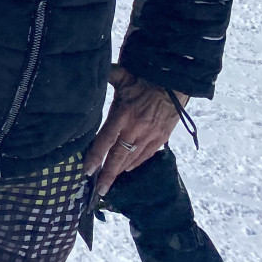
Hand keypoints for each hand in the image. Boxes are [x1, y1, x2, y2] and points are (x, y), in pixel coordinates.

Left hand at [84, 64, 186, 196]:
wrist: (174, 83)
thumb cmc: (144, 78)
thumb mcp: (122, 75)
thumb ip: (105, 77)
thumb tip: (89, 72)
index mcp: (123, 114)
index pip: (105, 140)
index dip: (95, 156)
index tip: (87, 170)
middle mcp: (135, 128)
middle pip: (118, 156)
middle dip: (107, 174)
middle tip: (99, 189)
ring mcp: (150, 135)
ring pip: (132, 158)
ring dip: (120, 170)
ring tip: (110, 182)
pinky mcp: (161, 138)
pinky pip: (147, 155)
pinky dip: (136, 163)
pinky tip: (127, 169)